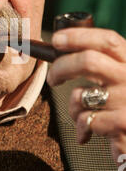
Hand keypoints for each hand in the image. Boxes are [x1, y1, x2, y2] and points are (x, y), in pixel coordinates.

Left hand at [46, 27, 125, 162]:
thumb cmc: (124, 107)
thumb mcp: (121, 79)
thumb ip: (104, 65)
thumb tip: (61, 49)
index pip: (108, 40)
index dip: (79, 37)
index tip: (57, 40)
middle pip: (89, 61)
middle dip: (62, 67)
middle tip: (53, 79)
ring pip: (81, 95)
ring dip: (74, 107)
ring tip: (82, 116)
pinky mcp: (122, 123)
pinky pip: (85, 120)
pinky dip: (81, 127)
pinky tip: (88, 133)